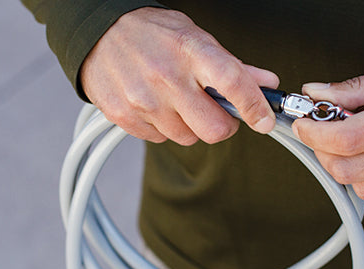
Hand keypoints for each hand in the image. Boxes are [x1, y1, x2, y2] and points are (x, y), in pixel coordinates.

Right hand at [79, 7, 278, 145]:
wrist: (99, 34)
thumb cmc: (150, 34)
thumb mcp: (194, 38)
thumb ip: (231, 65)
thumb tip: (265, 83)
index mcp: (190, 51)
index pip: (232, 83)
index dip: (254, 106)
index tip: (264, 120)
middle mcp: (166, 77)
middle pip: (213, 128)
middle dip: (221, 125)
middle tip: (215, 110)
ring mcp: (143, 101)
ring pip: (187, 137)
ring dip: (189, 125)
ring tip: (176, 100)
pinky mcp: (124, 117)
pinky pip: (160, 139)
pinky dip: (163, 127)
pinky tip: (155, 104)